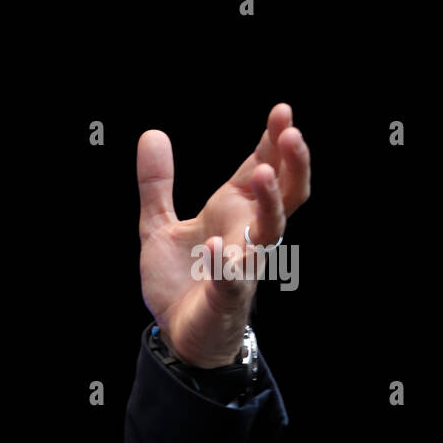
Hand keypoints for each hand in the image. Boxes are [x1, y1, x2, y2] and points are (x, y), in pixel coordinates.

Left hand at [137, 103, 311, 367]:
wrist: (180, 333)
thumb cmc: (181, 278)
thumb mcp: (157, 225)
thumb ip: (156, 184)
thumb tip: (151, 133)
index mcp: (232, 213)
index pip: (261, 169)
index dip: (272, 141)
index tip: (281, 110)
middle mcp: (245, 235)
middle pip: (285, 196)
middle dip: (291, 165)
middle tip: (291, 132)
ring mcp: (240, 266)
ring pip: (269, 233)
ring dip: (269, 204)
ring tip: (261, 173)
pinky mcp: (224, 297)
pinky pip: (230, 281)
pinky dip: (224, 265)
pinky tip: (215, 248)